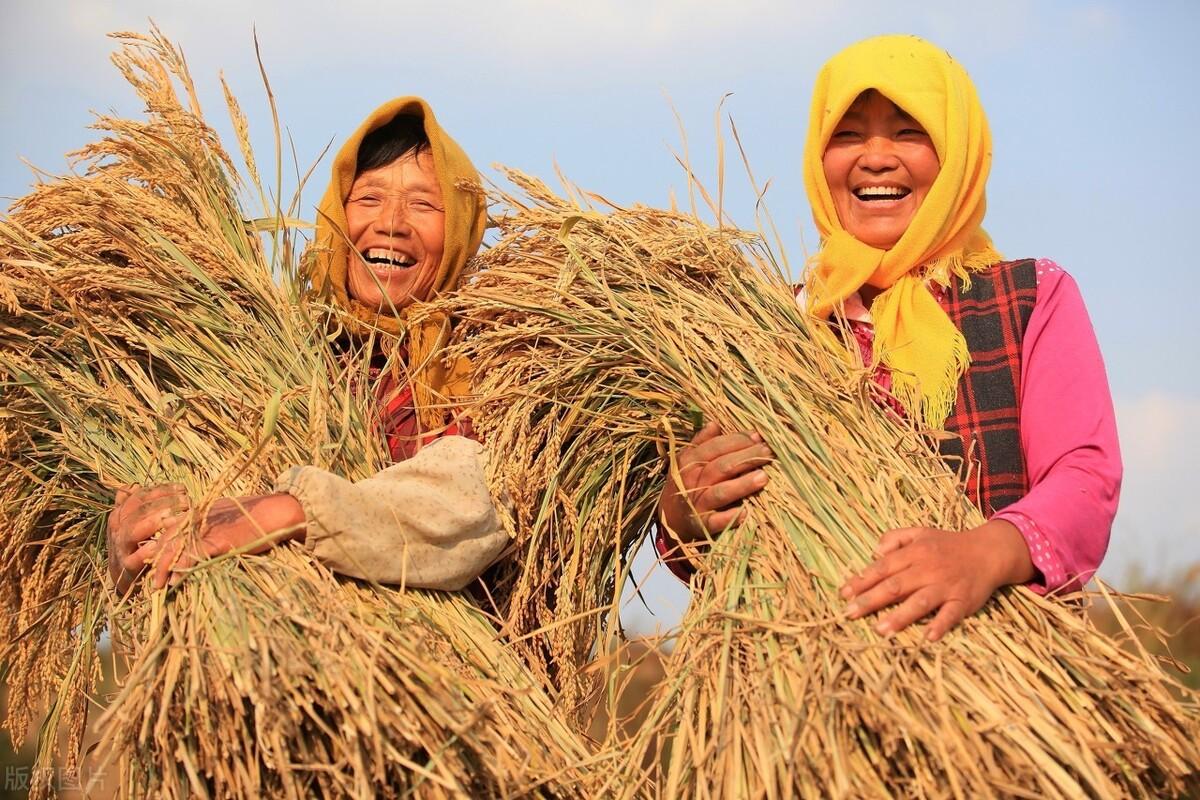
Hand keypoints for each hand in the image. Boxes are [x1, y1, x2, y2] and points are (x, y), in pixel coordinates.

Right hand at [107, 483, 189, 593]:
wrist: (123, 575)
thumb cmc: (134, 543)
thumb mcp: (131, 522)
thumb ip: (135, 505)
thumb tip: (133, 485)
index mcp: (121, 515)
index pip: (139, 497)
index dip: (161, 491)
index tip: (182, 488)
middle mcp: (118, 529)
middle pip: (138, 511)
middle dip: (163, 503)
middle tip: (186, 501)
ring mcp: (121, 548)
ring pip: (132, 531)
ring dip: (154, 523)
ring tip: (174, 518)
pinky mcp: (127, 568)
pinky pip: (133, 559)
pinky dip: (144, 552)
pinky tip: (157, 545)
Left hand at [147, 494, 306, 588]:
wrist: (276, 513)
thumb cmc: (256, 516)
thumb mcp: (228, 516)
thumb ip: (212, 526)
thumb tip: (204, 541)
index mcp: (199, 513)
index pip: (170, 529)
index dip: (157, 546)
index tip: (149, 561)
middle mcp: (198, 520)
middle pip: (167, 540)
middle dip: (153, 559)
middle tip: (148, 578)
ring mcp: (207, 530)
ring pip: (175, 549)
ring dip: (163, 568)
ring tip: (155, 585)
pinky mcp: (218, 541)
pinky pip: (193, 556)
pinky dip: (182, 568)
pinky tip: (174, 581)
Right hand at [659, 422, 773, 545]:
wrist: (670, 518)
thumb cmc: (686, 483)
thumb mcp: (688, 460)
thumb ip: (702, 442)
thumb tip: (716, 423)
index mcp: (689, 461)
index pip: (715, 447)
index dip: (737, 440)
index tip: (758, 436)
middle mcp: (691, 481)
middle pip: (721, 467)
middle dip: (746, 458)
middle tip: (768, 453)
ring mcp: (696, 504)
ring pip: (720, 493)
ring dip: (742, 485)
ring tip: (763, 477)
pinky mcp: (701, 525)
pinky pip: (716, 522)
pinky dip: (730, 518)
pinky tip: (747, 513)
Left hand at [839, 520, 1035, 640]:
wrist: (989, 551)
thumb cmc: (948, 545)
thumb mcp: (920, 532)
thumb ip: (895, 538)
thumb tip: (874, 552)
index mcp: (915, 553)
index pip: (882, 567)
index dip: (862, 580)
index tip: (843, 594)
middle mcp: (928, 569)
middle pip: (895, 586)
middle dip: (871, 600)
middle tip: (849, 613)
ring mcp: (946, 586)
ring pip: (920, 602)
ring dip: (900, 616)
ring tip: (881, 630)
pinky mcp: (963, 600)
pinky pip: (951, 614)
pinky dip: (941, 625)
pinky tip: (928, 637)